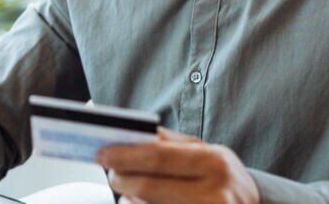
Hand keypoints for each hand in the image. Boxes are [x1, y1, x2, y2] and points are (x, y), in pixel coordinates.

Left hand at [96, 128, 260, 203]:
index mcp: (215, 163)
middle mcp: (215, 193)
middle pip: (149, 187)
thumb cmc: (226, 180)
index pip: (159, 157)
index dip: (125, 155)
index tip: (102, 153)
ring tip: (128, 189)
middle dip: (122, 179)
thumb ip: (175, 143)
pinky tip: (141, 202)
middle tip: (111, 174)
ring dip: (131, 198)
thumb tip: (137, 131)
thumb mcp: (210, 154)